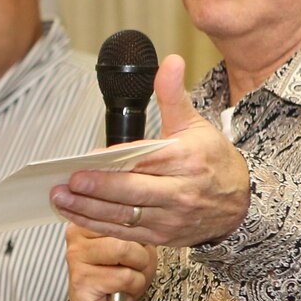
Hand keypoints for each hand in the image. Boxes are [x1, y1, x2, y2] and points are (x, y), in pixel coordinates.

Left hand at [50, 54, 249, 247]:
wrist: (239, 204)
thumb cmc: (212, 160)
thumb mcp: (195, 124)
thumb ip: (174, 95)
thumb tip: (170, 62)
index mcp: (186, 161)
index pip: (145, 160)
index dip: (113, 162)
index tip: (86, 160)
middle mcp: (180, 193)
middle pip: (131, 192)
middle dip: (96, 189)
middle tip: (67, 183)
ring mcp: (171, 219)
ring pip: (124, 216)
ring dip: (88, 210)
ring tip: (60, 199)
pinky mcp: (163, 238)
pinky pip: (125, 234)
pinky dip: (98, 226)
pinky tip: (75, 216)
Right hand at [62, 225, 156, 300]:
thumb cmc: (120, 279)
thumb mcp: (136, 247)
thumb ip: (136, 231)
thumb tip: (143, 224)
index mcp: (89, 219)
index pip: (122, 211)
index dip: (140, 232)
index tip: (138, 246)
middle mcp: (76, 233)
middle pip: (126, 229)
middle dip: (142, 253)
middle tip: (133, 268)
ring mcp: (76, 256)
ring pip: (125, 250)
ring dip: (138, 270)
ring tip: (127, 279)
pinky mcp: (81, 279)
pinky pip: (124, 276)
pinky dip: (133, 286)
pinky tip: (121, 291)